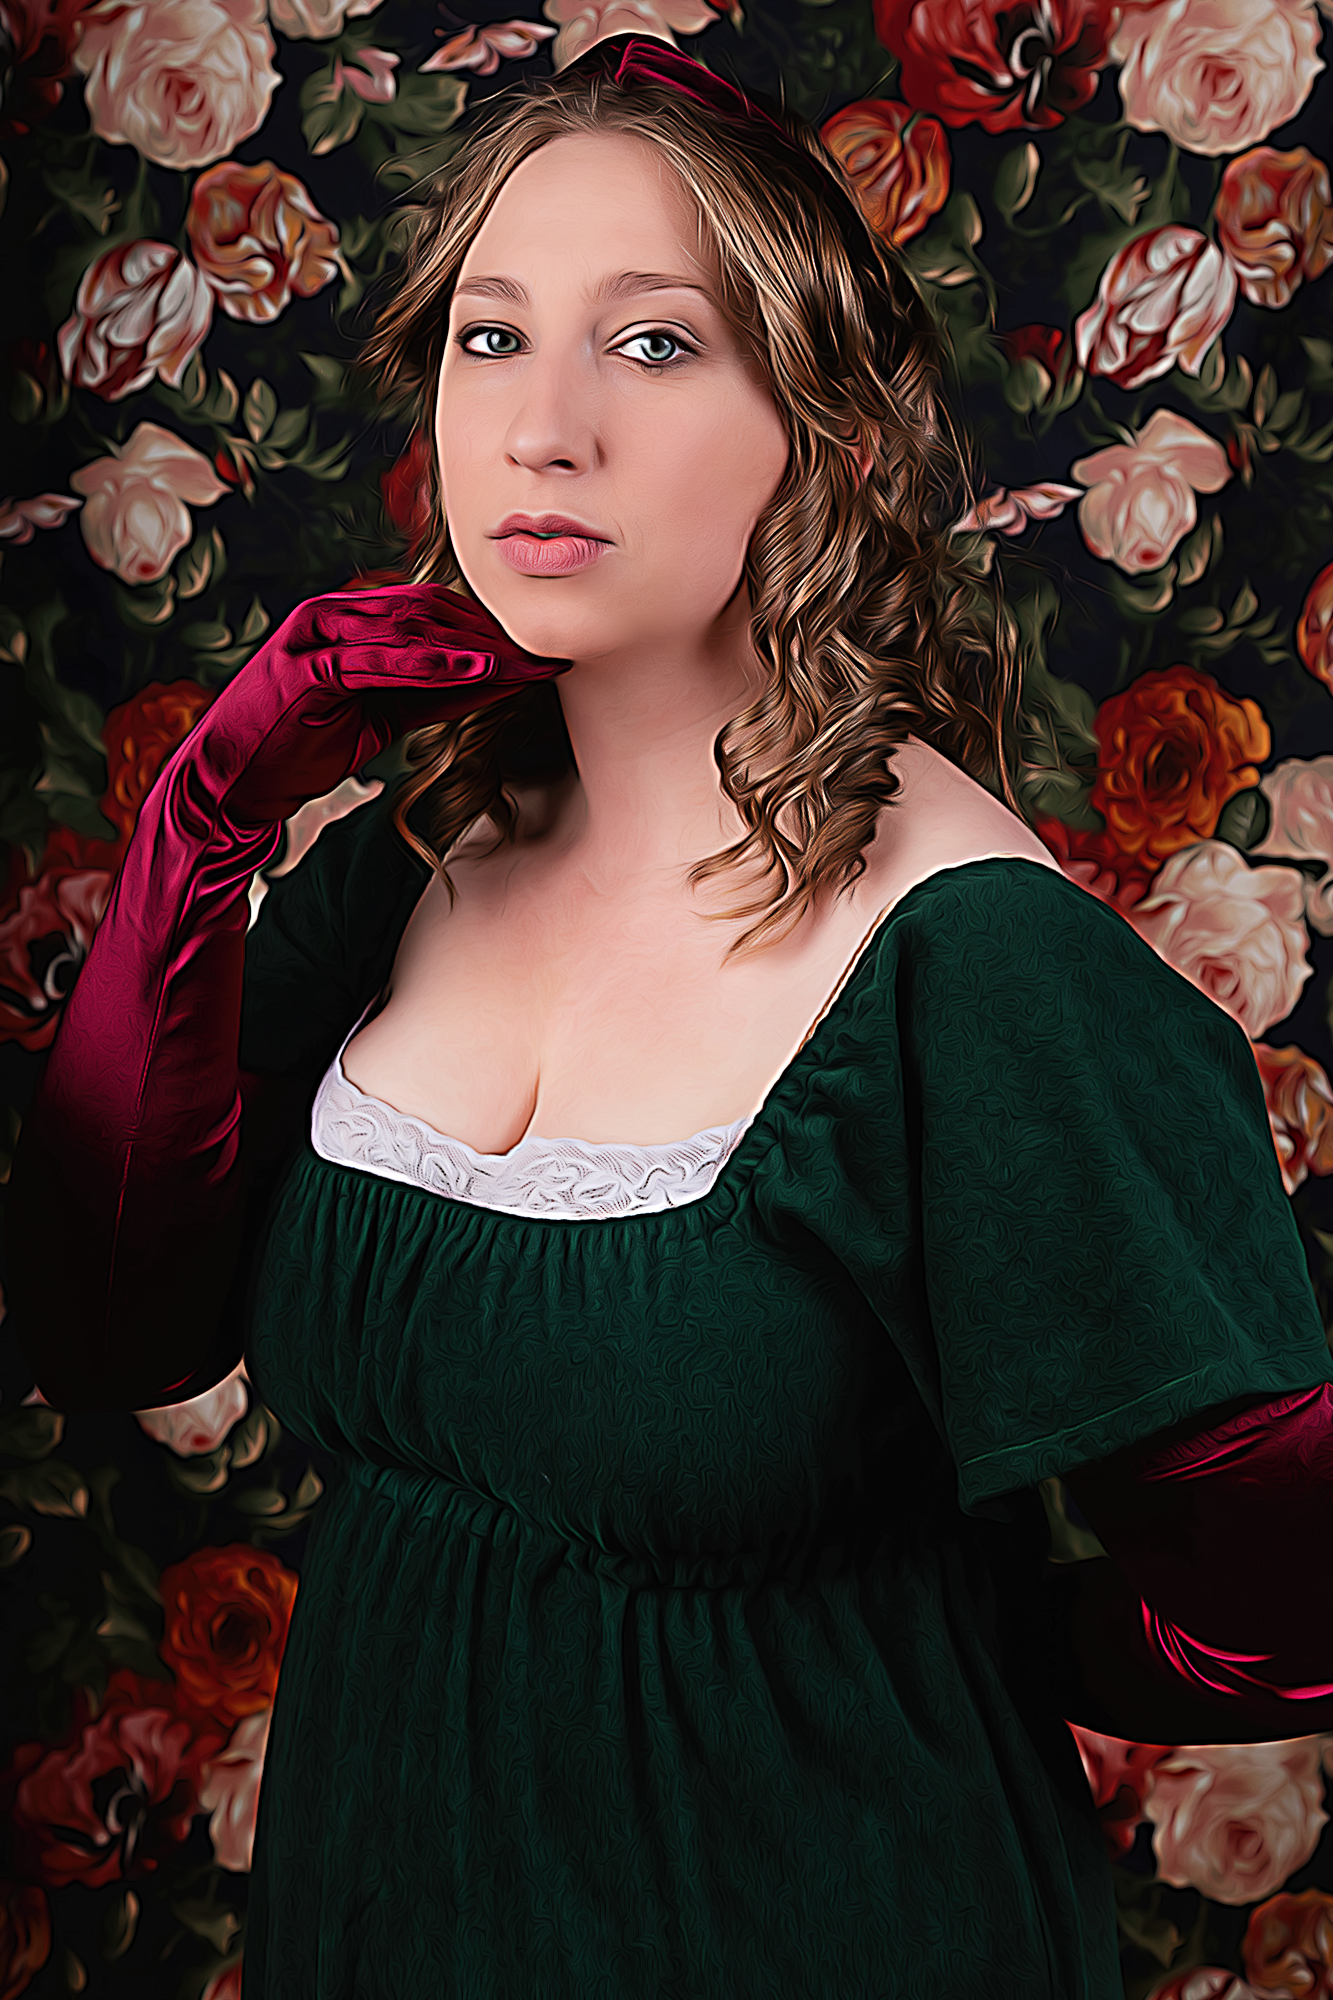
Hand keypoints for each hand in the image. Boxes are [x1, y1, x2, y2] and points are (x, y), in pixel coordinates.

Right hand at [202, 580, 567, 825]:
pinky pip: (374, 660)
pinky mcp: (303, 668)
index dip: (486, 630)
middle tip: (544, 652)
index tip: (537, 651)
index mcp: (347, 620)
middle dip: (489, 635)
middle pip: (427, 613)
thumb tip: (491, 683)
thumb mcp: (379, 717)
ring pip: (407, 628)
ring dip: (470, 645)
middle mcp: (330, 615)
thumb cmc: (300, 747)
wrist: (233, 781)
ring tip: (523, 661)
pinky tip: (473, 673)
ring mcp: (313, 636)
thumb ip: (427, 694)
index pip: (430, 612)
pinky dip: (427, 665)